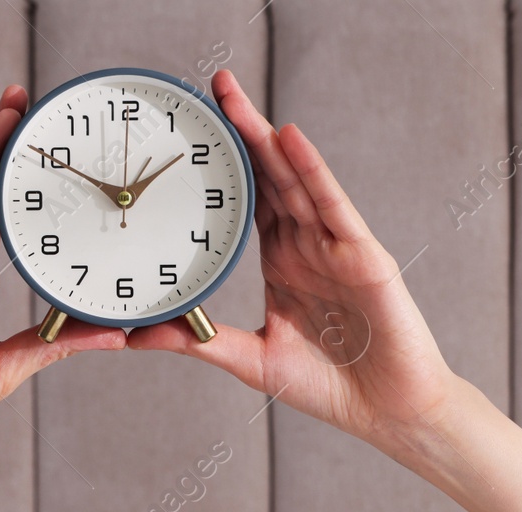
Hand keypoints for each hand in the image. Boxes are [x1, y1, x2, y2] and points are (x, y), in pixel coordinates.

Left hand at [126, 70, 458, 463]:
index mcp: (282, 262)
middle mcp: (307, 246)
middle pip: (269, 176)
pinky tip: (290, 138)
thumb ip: (197, 342)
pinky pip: (333, 206)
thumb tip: (133, 336)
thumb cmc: (332, 386)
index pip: (246, 200)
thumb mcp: (250, 360)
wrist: (388, 414)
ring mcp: (336, 246)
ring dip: (266, 137)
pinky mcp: (363, 256)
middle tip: (209, 88)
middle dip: (240, 131)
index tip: (187, 133)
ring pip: (295, 180)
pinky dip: (312, 171)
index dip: (220, 165)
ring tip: (235, 98)